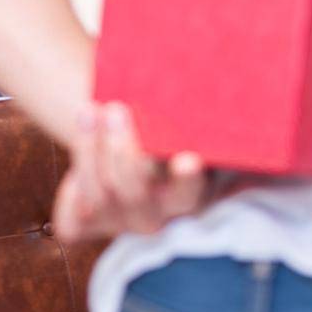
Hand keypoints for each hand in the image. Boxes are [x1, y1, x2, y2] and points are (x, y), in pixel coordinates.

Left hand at [51, 102, 209, 242]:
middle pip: (135, 193)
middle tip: (116, 110)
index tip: (187, 159)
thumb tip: (240, 85)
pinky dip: (71, 188)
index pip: (189, 193)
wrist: (135, 145)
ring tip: (90, 110)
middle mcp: (159, 218)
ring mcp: (120, 224)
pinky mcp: (88, 226)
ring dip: (90, 150)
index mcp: (191, 197)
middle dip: (122, 150)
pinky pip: (72, 220)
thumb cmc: (168, 129)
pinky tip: (77, 151)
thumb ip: (200, 121)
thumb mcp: (189, 126)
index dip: (186, 180)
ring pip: (99, 198)